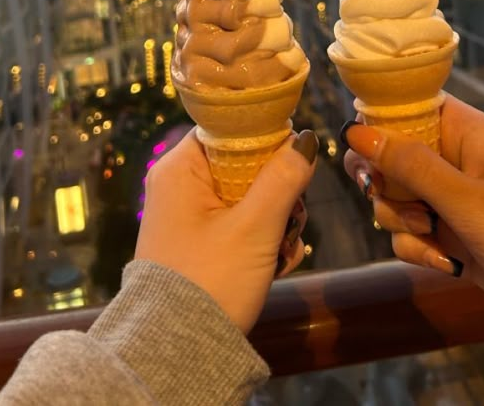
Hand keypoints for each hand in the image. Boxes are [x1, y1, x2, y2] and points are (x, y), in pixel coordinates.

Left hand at [136, 127, 317, 332]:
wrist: (178, 353)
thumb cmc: (211, 280)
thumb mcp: (255, 227)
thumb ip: (283, 178)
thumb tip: (304, 140)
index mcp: (179, 169)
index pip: (228, 130)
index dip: (265, 141)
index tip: (292, 163)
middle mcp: (179, 186)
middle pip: (243, 166)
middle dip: (276, 193)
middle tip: (291, 219)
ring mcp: (188, 217)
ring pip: (247, 198)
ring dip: (275, 221)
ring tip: (282, 250)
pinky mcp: (199, 244)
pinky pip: (239, 226)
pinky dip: (261, 241)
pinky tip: (275, 263)